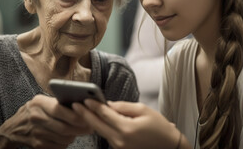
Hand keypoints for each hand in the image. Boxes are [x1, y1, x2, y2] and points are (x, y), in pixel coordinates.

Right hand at [0, 94, 92, 148]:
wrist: (14, 128)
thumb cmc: (35, 111)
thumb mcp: (42, 102)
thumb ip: (58, 102)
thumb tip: (83, 105)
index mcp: (39, 102)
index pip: (60, 110)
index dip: (76, 115)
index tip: (88, 116)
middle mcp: (36, 117)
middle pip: (64, 127)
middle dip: (80, 129)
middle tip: (91, 127)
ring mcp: (36, 132)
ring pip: (63, 138)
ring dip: (75, 136)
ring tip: (81, 131)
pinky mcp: (37, 145)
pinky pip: (58, 146)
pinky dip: (66, 142)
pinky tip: (69, 137)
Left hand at [72, 100, 188, 148]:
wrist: (168, 147)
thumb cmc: (159, 127)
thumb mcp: (144, 110)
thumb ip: (123, 107)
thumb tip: (108, 104)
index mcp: (126, 129)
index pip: (105, 114)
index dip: (94, 106)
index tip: (84, 98)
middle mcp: (119, 140)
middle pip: (97, 125)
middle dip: (85, 114)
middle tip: (74, 105)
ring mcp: (118, 147)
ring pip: (101, 131)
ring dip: (91, 121)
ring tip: (82, 110)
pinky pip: (107, 136)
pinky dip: (100, 127)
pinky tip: (95, 119)